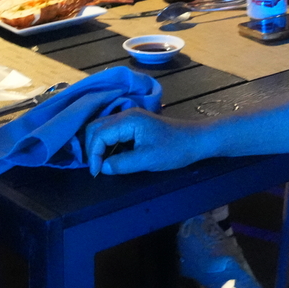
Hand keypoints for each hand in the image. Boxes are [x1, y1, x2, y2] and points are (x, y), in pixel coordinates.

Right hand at [85, 109, 212, 175]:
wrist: (196, 140)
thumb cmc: (174, 150)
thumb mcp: (147, 160)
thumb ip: (122, 163)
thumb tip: (102, 168)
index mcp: (128, 120)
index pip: (98, 134)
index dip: (93, 154)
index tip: (97, 173)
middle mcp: (125, 115)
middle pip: (96, 128)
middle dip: (92, 149)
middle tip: (97, 169)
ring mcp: (130, 118)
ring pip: (103, 129)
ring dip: (98, 146)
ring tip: (101, 165)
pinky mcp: (134, 124)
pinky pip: (113, 131)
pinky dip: (107, 144)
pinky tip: (111, 157)